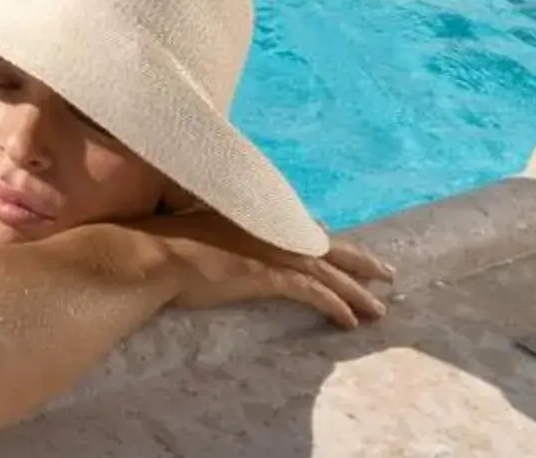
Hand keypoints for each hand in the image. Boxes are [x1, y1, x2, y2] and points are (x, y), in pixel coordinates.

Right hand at [143, 217, 390, 330]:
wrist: (149, 255)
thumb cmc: (161, 241)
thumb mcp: (194, 225)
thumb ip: (217, 224)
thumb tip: (224, 230)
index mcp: (251, 214)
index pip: (300, 225)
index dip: (324, 236)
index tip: (338, 242)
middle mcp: (267, 229)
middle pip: (326, 245)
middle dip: (359, 260)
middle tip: (387, 273)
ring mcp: (269, 251)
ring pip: (327, 271)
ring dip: (356, 292)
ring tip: (378, 310)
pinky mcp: (267, 276)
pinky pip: (312, 292)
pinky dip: (334, 306)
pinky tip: (348, 321)